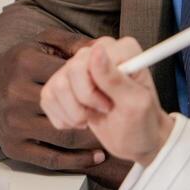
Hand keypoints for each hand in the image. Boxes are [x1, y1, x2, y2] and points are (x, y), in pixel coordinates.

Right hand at [0, 28, 107, 172]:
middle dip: (95, 110)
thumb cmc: (15, 65)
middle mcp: (18, 94)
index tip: (110, 85)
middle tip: (112, 110)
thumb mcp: (41, 44)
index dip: (96, 82)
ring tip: (105, 129)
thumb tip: (103, 47)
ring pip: (65, 136)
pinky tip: (94, 154)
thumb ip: (73, 43)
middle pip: (70, 108)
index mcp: (25, 64)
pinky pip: (53, 158)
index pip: (70, 76)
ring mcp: (15, 124)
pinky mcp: (15, 147)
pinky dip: (78, 160)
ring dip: (91, 137)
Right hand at [40, 37, 172, 166]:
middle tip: (104, 110)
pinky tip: (80, 119)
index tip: (110, 104)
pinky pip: (47, 97)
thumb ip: (115, 78)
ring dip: (73, 112)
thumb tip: (97, 51)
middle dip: (84, 102)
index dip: (93, 89)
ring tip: (91, 117)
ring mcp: (78, 67)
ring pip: (56, 86)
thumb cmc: (142, 122)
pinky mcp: (63, 84)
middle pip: (70, 71)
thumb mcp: (135, 104)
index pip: (88, 59)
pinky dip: (62, 117)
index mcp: (121, 50)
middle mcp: (98, 52)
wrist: (135, 139)